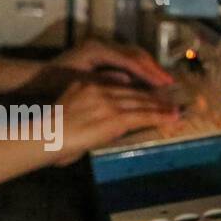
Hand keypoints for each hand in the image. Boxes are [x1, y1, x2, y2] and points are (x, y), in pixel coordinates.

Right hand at [48, 78, 178, 166]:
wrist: (47, 134)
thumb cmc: (49, 130)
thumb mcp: (66, 108)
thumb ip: (82, 107)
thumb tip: (92, 119)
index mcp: (86, 85)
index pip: (116, 85)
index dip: (133, 90)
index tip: (145, 94)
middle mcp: (99, 90)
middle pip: (132, 92)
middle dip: (151, 98)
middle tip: (167, 101)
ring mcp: (109, 103)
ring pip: (141, 103)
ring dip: (160, 107)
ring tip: (173, 110)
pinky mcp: (116, 117)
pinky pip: (143, 116)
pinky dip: (160, 117)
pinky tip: (171, 118)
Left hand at [50, 38, 171, 87]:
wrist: (40, 76)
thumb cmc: (58, 82)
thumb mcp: (82, 84)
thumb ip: (105, 82)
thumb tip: (130, 83)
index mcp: (97, 49)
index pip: (131, 60)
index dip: (149, 73)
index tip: (164, 85)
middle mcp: (102, 43)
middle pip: (135, 54)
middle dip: (153, 69)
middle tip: (169, 83)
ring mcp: (102, 46)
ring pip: (133, 54)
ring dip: (148, 68)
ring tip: (163, 82)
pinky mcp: (102, 52)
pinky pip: (126, 58)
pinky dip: (139, 68)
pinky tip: (147, 80)